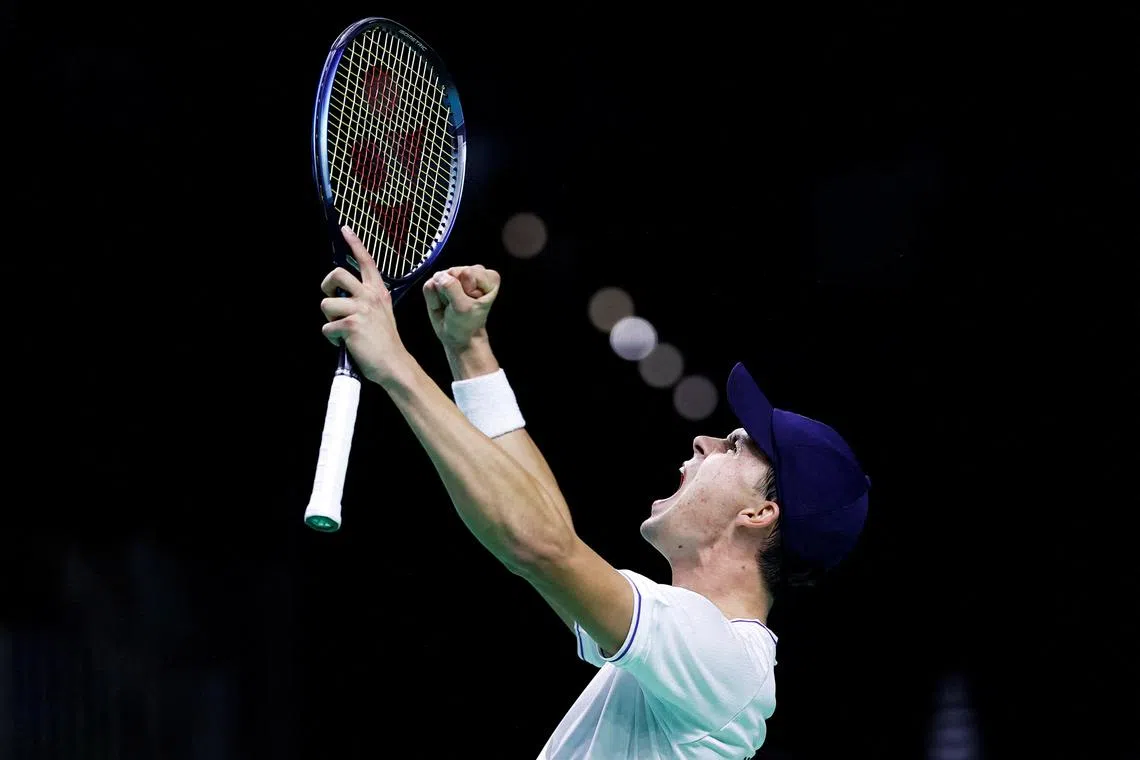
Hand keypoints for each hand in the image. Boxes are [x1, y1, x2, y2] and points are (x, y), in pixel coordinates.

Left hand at [319, 226, 410, 386]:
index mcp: (377, 292)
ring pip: (326, 304)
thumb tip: (342, 295)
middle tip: (332, 299)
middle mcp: (370, 296)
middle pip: (336, 274)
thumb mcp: (381, 313)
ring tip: (344, 330)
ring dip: (330, 320)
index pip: (366, 261)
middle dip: (326, 287)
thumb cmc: (384, 342)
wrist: (394, 363)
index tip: (345, 229)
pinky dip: (332, 338)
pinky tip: (346, 343)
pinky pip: (327, 328)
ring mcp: (361, 309)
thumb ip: (366, 300)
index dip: (354, 243)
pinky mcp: (351, 325)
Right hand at [422, 265, 500, 350]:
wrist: (457, 337)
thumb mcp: (463, 307)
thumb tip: (438, 276)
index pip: (468, 273)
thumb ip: (452, 288)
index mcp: (488, 277)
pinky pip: (429, 285)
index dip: (467, 290)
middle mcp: (472, 272)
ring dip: (442, 295)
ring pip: (440, 277)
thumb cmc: (467, 323)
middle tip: (459, 305)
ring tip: (451, 305)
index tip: (471, 303)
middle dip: (453, 292)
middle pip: (453, 272)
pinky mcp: (440, 282)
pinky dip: (433, 298)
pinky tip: (442, 304)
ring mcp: (455, 275)